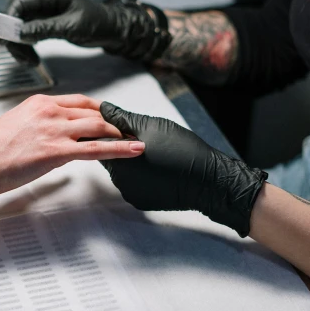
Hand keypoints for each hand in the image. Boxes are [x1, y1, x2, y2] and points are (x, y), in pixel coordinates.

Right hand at [0, 94, 146, 198]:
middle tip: (128, 129)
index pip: (78, 101)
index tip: (110, 115)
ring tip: (135, 139)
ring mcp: (54, 130)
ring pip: (98, 126)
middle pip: (93, 111)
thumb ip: (38, 128)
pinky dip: (119, 148)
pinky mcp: (57, 151)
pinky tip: (133, 150)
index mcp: (39, 103)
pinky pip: (96, 148)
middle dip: (114, 121)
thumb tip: (53, 140)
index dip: (99, 109)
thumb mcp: (15, 128)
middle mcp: (49, 111)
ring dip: (120, 133)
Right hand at [2, 0, 164, 64]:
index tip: (5, 36)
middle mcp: (45, 3)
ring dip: (20, 45)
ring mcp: (45, 14)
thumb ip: (45, 28)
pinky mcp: (47, 25)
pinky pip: (30, 35)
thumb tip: (20, 33)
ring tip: (28, 61)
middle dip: (13, 36)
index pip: (21, 2)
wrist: (114, 31)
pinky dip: (27, 47)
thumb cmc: (98, 23)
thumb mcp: (71, 26)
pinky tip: (32, 57)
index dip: (9, 18)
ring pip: (21, 28)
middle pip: (17, 17)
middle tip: (16, 53)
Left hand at [98, 102, 266, 236]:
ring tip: (153, 153)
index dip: (109, 133)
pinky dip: (141, 176)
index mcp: (119, 161)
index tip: (121, 128)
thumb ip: (122, 118)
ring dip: (131, 162)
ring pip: (124, 172)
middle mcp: (120, 181)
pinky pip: (134, 185)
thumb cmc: (181, 149)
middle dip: (121, 147)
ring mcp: (131, 194)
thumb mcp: (151, 126)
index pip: (101, 144)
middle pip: (112, 159)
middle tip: (143, 139)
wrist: (209, 180)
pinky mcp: (142, 202)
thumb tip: (103, 108)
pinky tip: (157, 168)